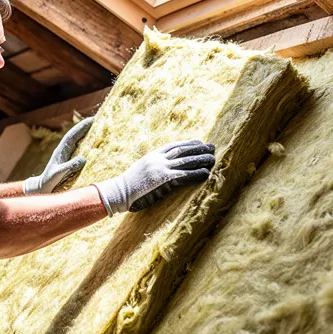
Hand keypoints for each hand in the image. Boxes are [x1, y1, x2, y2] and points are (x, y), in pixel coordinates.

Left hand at [23, 117, 93, 194]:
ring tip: (95, 127)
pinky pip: (77, 147)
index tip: (91, 120)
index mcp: (60, 151)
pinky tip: (91, 142)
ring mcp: (65, 154)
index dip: (81, 127)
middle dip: (84, 127)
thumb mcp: (58, 174)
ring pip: (75, 140)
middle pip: (74, 135)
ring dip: (84, 133)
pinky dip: (84, 142)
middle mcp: (63, 150)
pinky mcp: (67, 159)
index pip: (72, 136)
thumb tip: (83, 159)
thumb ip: (69, 167)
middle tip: (96, 119)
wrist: (42, 187)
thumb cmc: (49, 181)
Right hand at [92, 139, 215, 215]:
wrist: (119, 190)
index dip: (188, 143)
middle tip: (212, 147)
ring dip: (200, 159)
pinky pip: (183, 174)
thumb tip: (162, 169)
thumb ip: (153, 166)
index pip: (174, 145)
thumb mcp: (141, 170)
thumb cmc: (129, 185)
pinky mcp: (162, 178)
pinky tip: (205, 173)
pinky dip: (195, 173)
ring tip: (213, 158)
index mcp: (152, 155)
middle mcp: (157, 158)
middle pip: (182, 150)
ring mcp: (160, 167)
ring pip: (185, 160)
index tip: (199, 142)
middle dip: (198, 148)